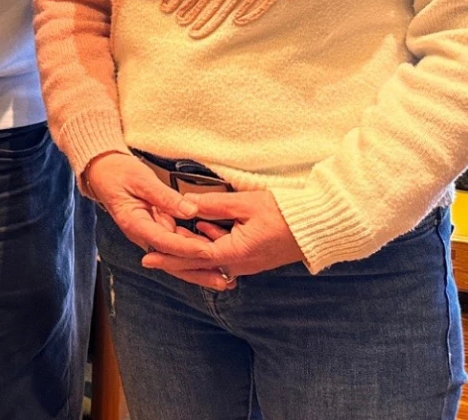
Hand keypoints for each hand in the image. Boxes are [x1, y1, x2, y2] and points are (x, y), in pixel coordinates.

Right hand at [82, 152, 214, 267]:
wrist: (104, 173)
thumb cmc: (120, 173)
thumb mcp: (142, 180)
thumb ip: (166, 197)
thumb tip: (191, 211)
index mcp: (134, 223)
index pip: (164, 242)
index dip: (187, 248)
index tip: (209, 251)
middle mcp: (142, 235)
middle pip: (171, 260)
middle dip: (198, 271)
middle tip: (224, 281)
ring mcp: (149, 235)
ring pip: (175, 258)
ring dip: (199, 268)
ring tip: (226, 278)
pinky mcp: (157, 232)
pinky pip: (177, 247)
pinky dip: (194, 254)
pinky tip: (214, 259)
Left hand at [141, 189, 305, 289]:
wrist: (319, 226)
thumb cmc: (285, 213)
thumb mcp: (244, 204)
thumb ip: (212, 205)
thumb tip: (186, 204)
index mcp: (236, 253)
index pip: (193, 257)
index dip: (169, 256)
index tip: (147, 257)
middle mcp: (239, 264)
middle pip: (199, 265)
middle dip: (174, 258)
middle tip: (149, 254)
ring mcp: (248, 264)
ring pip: (210, 262)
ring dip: (190, 250)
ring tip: (170, 236)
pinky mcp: (253, 258)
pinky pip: (224, 256)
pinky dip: (209, 245)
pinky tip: (201, 229)